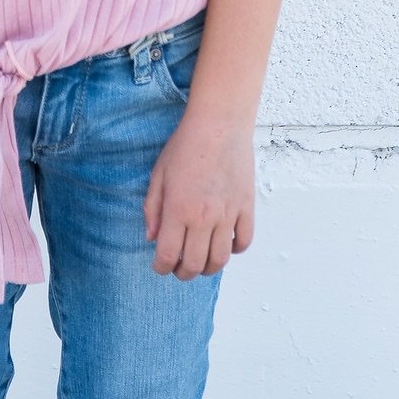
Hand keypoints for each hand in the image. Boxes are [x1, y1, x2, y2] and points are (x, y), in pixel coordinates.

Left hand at [144, 109, 255, 277]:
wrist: (219, 124)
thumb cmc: (185, 146)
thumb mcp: (158, 174)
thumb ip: (153, 209)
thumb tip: (152, 238)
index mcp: (178, 210)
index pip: (168, 256)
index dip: (161, 268)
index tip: (159, 266)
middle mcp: (204, 217)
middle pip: (195, 265)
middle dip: (183, 273)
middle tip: (178, 267)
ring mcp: (228, 214)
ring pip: (220, 260)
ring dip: (208, 268)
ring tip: (200, 261)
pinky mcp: (246, 207)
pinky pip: (244, 242)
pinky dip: (234, 250)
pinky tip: (224, 243)